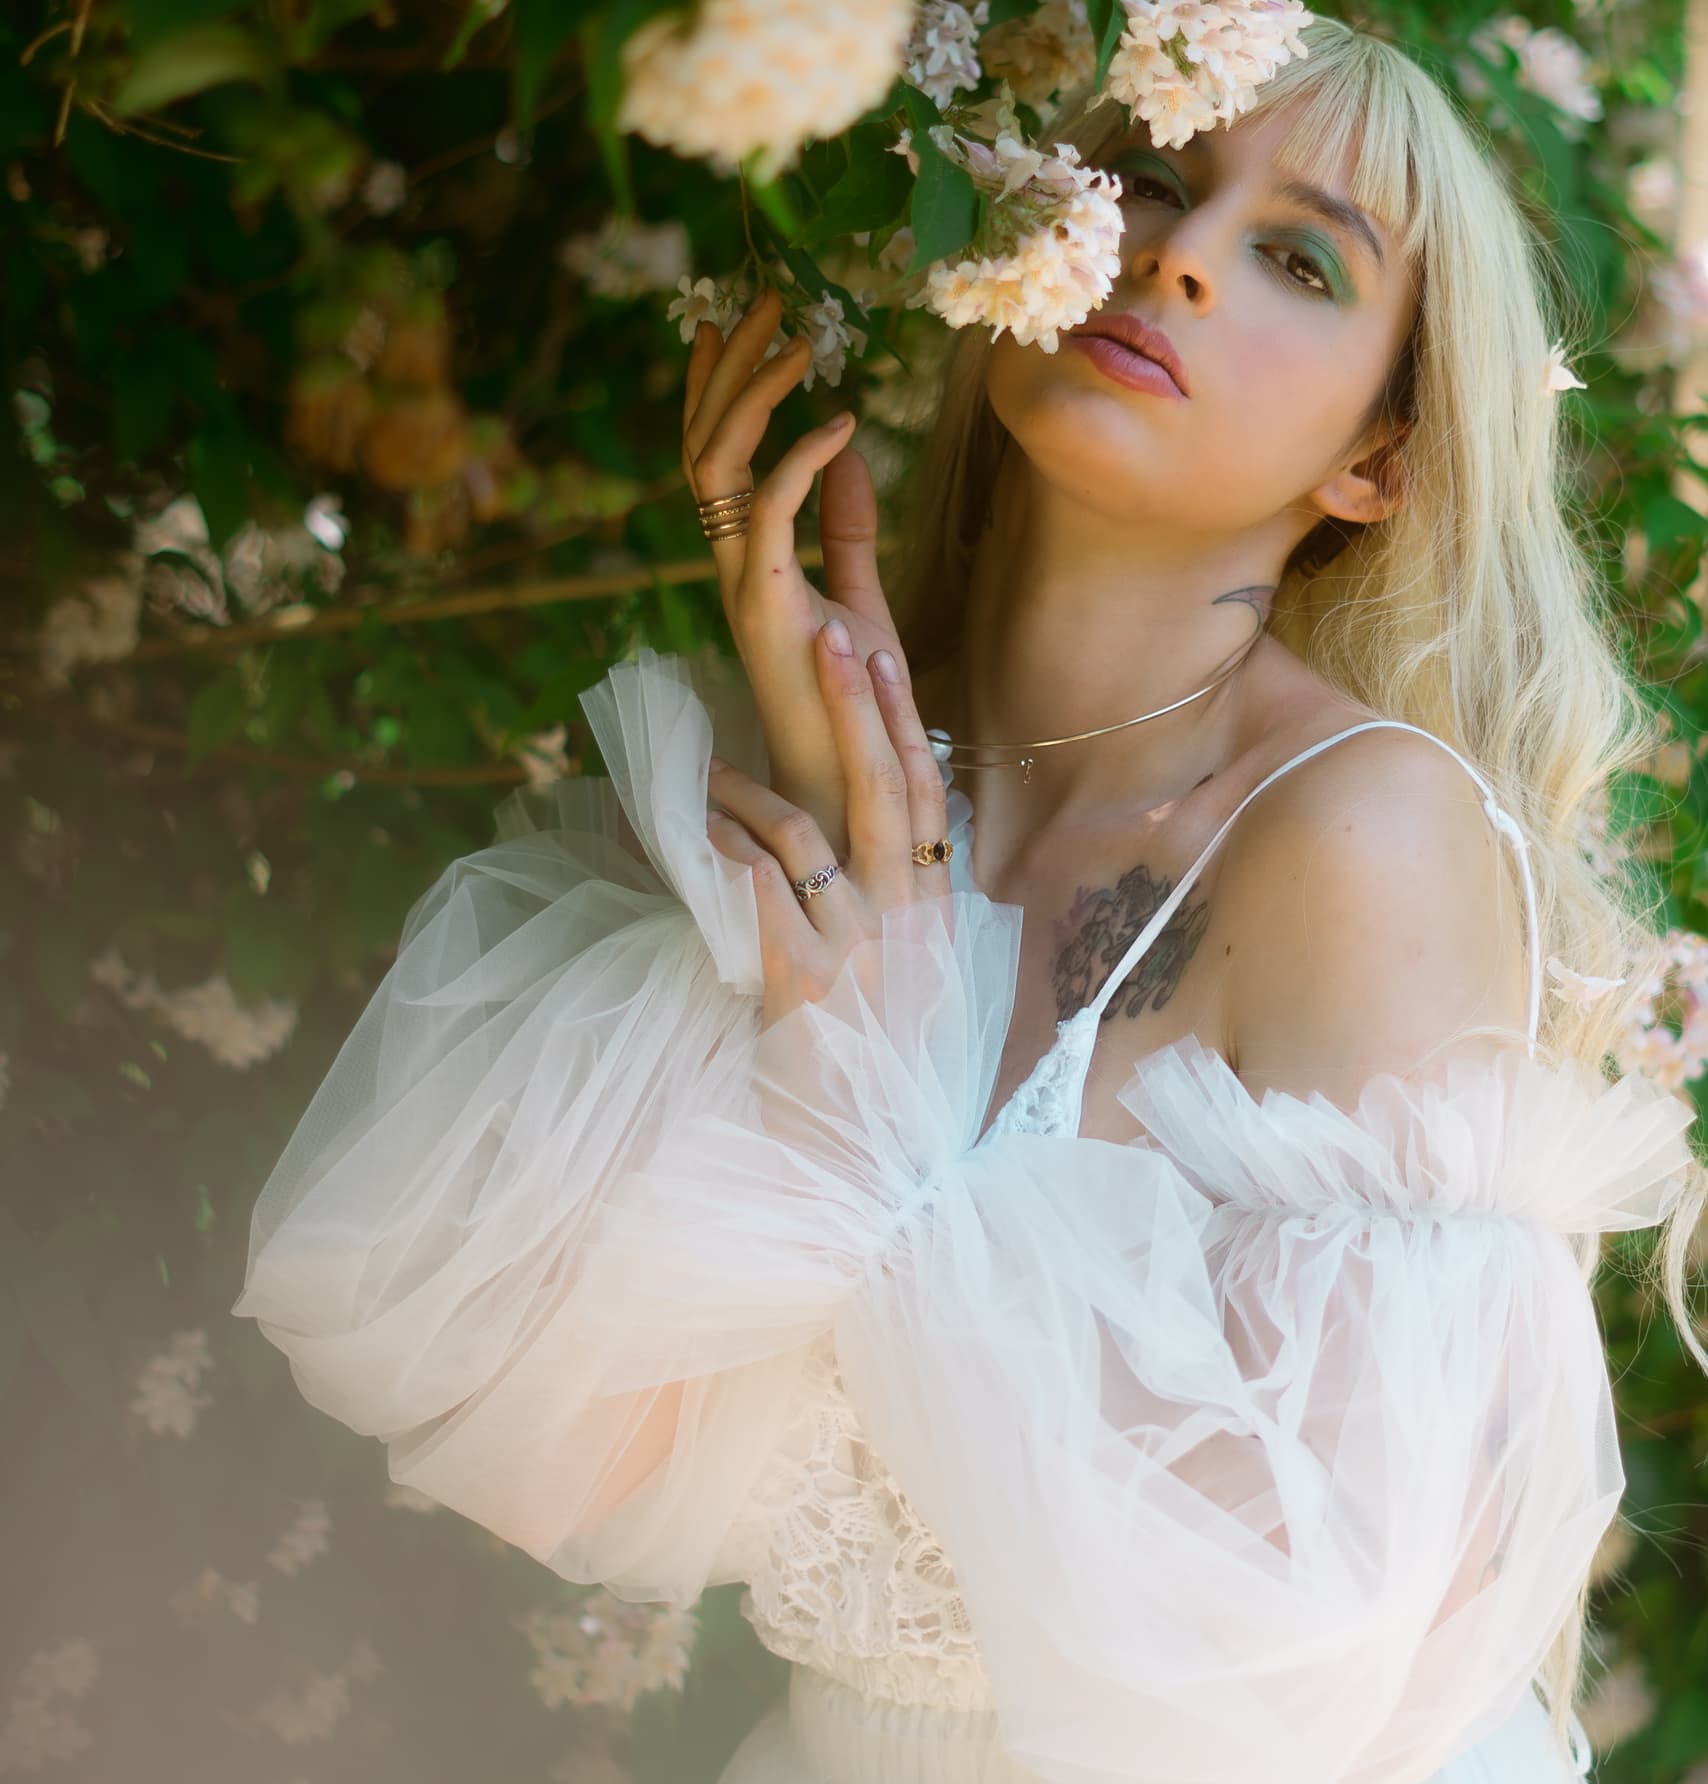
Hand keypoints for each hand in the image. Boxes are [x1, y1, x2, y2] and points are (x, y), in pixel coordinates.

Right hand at [683, 294, 907, 852]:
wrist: (854, 787)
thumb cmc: (857, 704)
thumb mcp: (862, 594)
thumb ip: (848, 526)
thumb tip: (849, 449)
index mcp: (745, 559)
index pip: (715, 457)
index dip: (717, 387)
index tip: (733, 323)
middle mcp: (729, 566)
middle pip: (705, 446)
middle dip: (730, 367)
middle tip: (767, 300)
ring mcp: (740, 586)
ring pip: (719, 468)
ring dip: (756, 396)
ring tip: (799, 341)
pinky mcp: (766, 609)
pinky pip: (769, 514)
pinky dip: (802, 461)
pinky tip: (840, 422)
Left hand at [702, 618, 952, 1028]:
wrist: (851, 1149)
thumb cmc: (864, 1050)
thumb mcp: (905, 966)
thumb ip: (900, 894)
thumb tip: (888, 819)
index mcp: (933, 906)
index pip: (928, 792)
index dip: (904, 720)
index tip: (883, 655)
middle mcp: (907, 918)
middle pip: (884, 788)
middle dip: (852, 705)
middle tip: (825, 635)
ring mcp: (859, 947)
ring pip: (802, 832)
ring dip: (748, 790)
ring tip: (709, 774)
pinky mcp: (804, 980)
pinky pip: (758, 888)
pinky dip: (724, 851)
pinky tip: (698, 836)